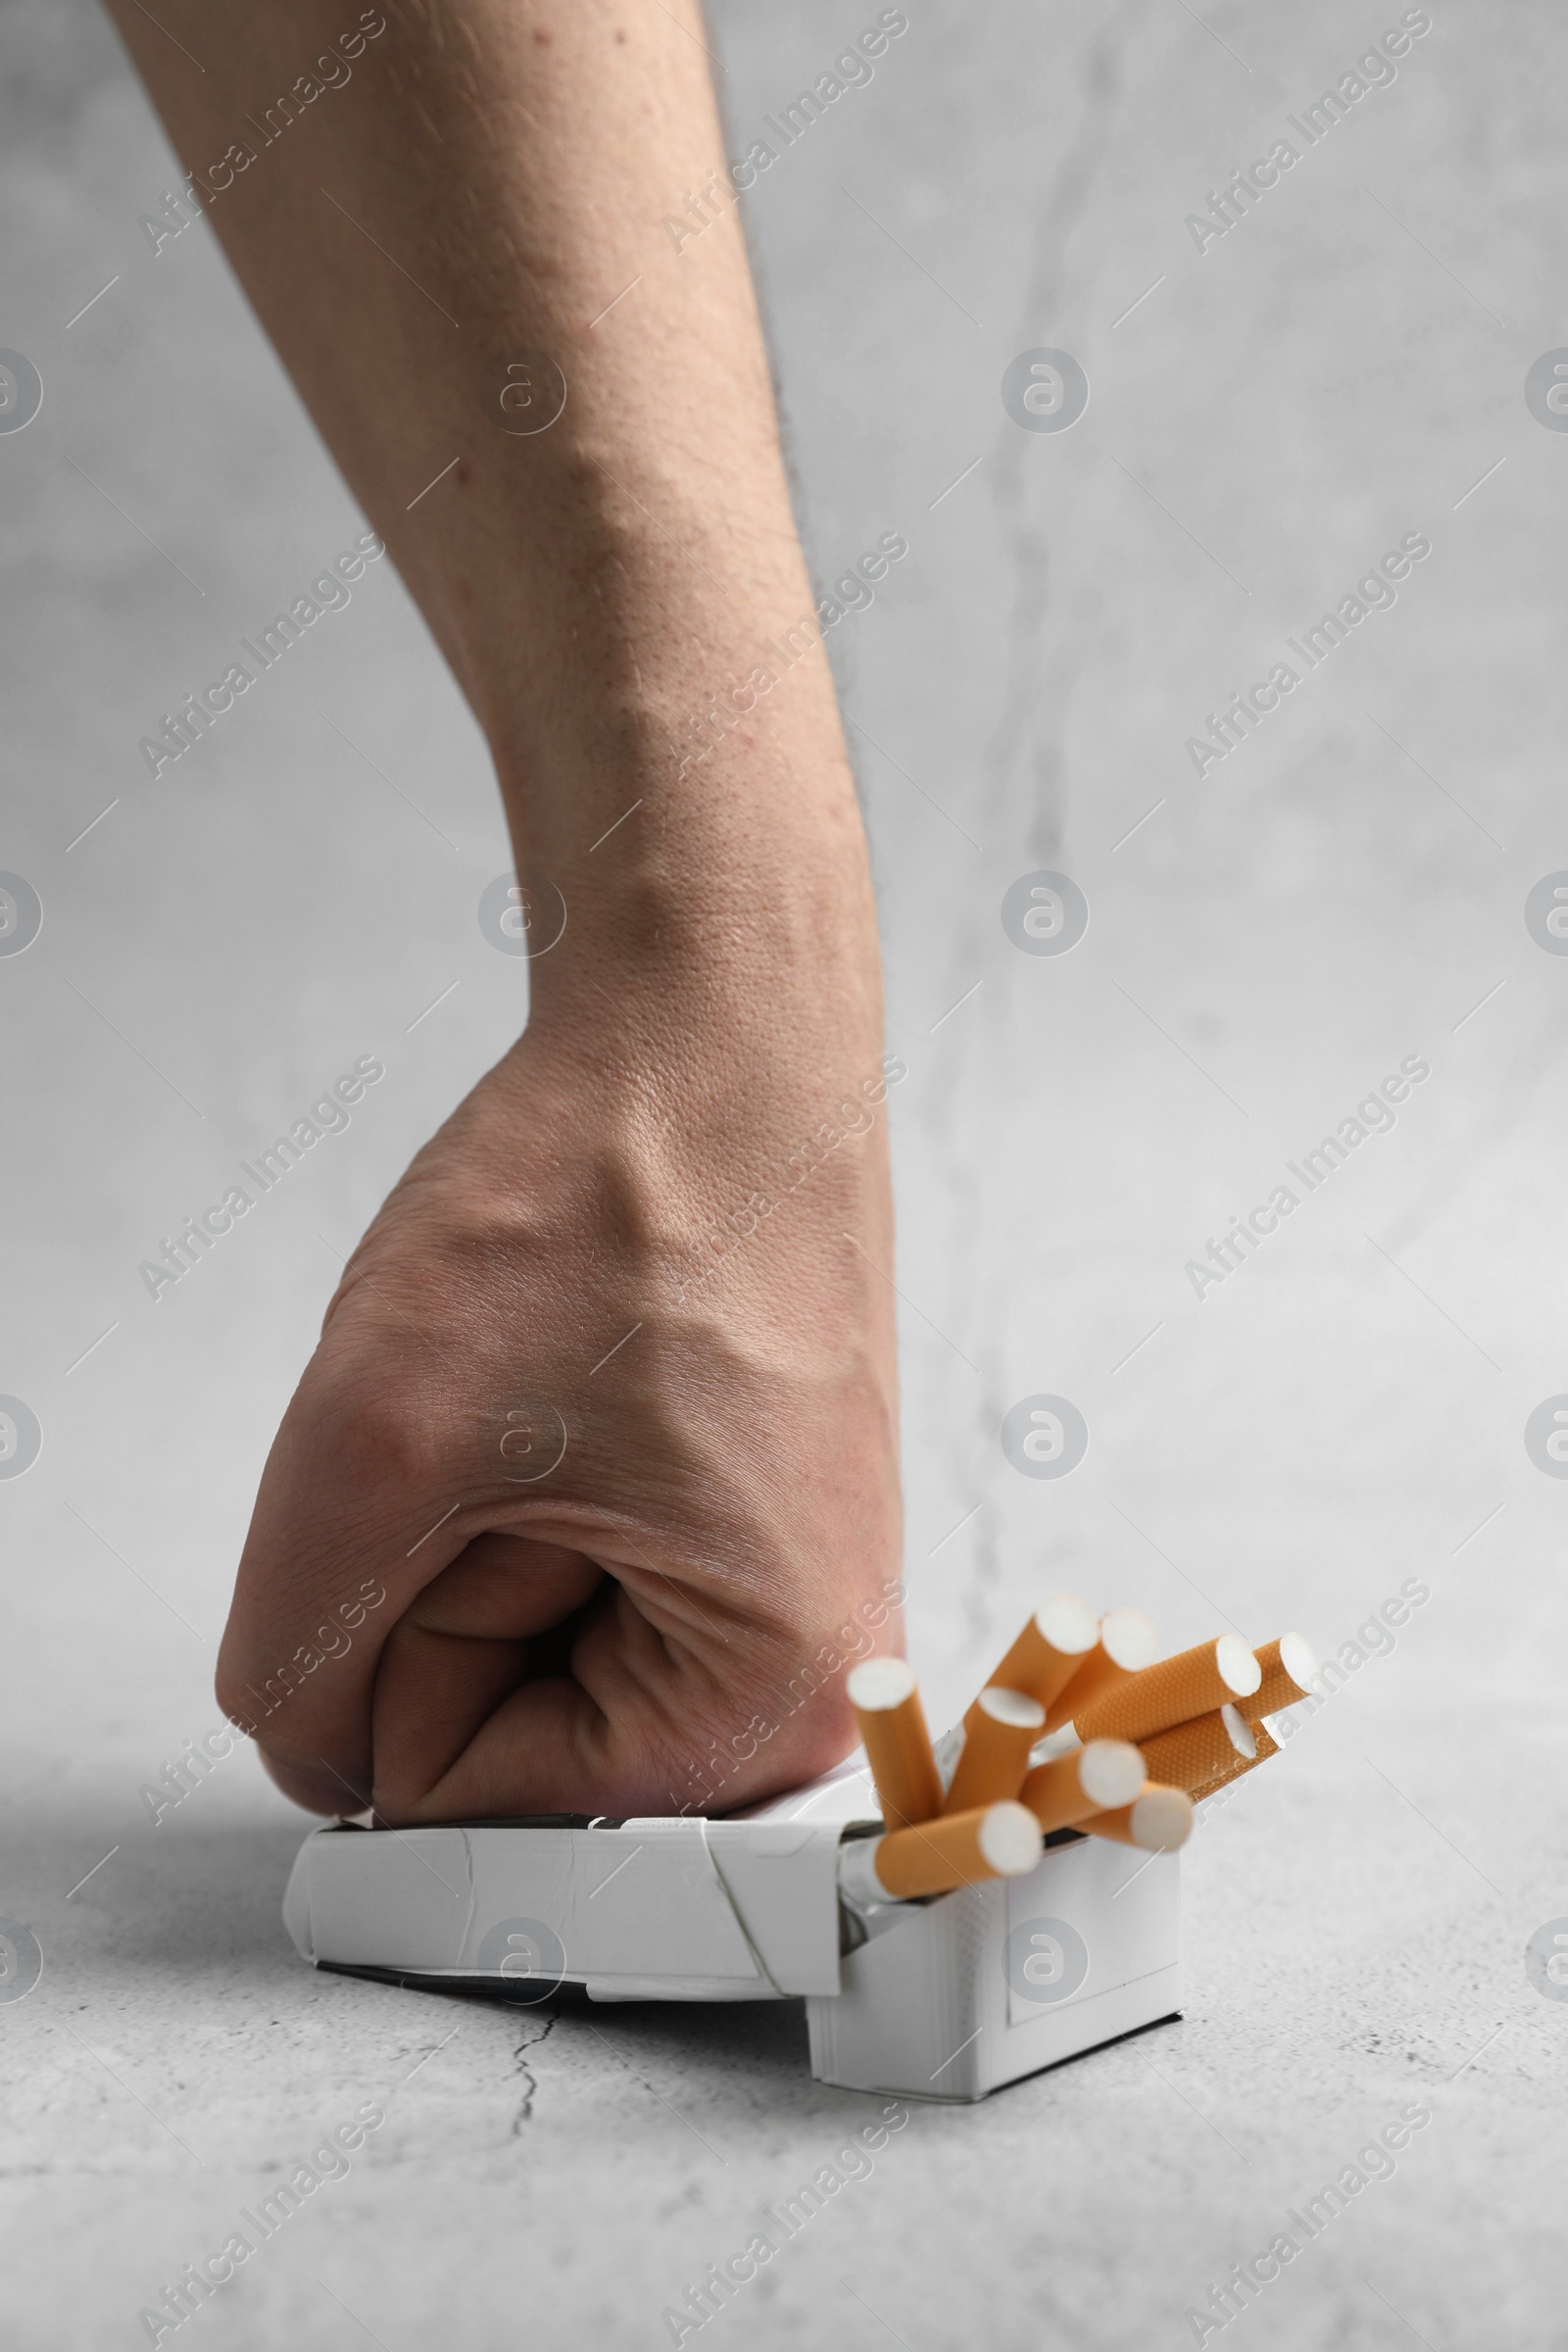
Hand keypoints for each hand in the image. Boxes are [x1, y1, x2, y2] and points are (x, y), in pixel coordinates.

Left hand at [214, 1002, 902, 1823]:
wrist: (718, 1035)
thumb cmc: (616, 1198)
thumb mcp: (379, 1449)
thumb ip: (298, 1667)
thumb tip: (320, 1757)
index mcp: (774, 1704)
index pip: (467, 1801)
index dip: (408, 1642)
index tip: (488, 1490)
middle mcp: (807, 1675)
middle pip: (502, 1731)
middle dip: (454, 1572)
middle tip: (532, 1420)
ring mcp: (776, 1590)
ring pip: (514, 1636)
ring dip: (478, 1511)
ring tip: (557, 1382)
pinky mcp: (738, 1520)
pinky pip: (558, 1558)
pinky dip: (515, 1473)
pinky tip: (575, 1376)